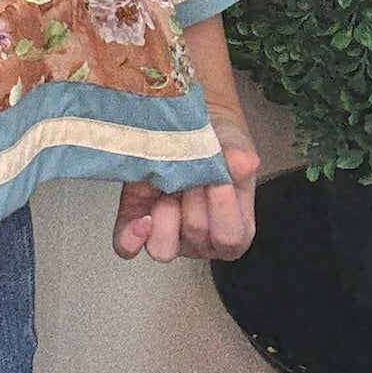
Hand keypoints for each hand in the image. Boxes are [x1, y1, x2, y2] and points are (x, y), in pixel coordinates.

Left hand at [111, 100, 260, 262]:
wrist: (186, 123)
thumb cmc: (215, 142)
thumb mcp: (233, 143)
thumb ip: (239, 155)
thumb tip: (243, 163)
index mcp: (233, 227)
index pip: (230, 238)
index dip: (224, 211)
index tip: (218, 181)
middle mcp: (200, 238)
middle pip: (196, 236)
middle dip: (193, 199)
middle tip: (193, 171)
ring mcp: (168, 233)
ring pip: (163, 248)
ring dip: (164, 217)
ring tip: (168, 187)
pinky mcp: (135, 221)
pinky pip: (128, 246)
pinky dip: (131, 238)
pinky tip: (140, 221)